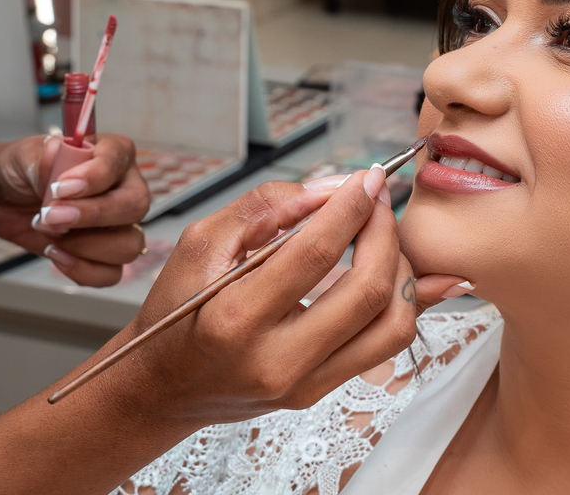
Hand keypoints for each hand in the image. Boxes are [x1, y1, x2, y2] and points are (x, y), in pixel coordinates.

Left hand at [0, 134, 149, 285]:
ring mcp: (119, 224)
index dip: (94, 178)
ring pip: (129, 246)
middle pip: (136, 207)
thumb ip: (46, 158)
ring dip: (84, 246)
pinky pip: (111, 273)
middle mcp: (125, 188)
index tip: (60, 188)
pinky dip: (81, 270)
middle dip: (91, 216)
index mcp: (113, 153)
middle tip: (50, 217)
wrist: (1, 199)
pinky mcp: (105, 253)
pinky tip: (56, 252)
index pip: (118, 162)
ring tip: (50, 233)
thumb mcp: (26, 155)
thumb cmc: (21, 170)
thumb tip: (61, 159)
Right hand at [92, 171, 463, 426]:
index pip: (315, 253)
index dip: (352, 207)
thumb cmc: (177, 311)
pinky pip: (389, 345)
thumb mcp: (201, 244)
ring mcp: (306, 385)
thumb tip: (331, 189)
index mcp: (235, 320)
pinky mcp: (324, 392)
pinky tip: (402, 269)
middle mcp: (277, 361)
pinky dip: (407, 301)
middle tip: (379, 201)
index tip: (369, 177)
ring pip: (393, 325)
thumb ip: (266, 207)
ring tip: (382, 239)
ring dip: (402, 270)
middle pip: (367, 290)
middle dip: (385, 233)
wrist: (162, 388)